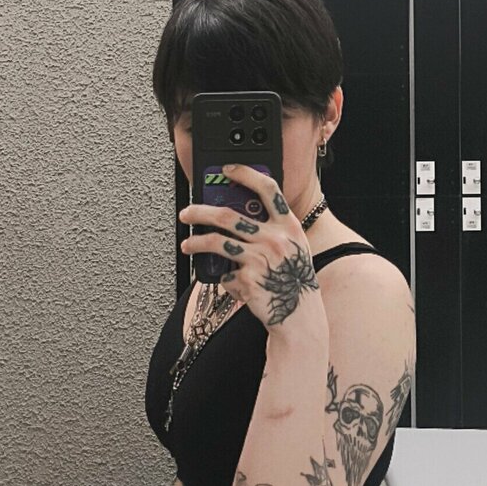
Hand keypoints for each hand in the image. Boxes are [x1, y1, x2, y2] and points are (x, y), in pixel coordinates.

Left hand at [179, 163, 322, 332]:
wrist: (299, 315)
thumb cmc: (294, 281)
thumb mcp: (294, 247)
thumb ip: (273, 229)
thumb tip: (238, 216)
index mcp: (288, 226)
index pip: (268, 189)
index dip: (246, 174)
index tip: (227, 170)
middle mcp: (274, 240)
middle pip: (228, 216)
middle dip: (200, 212)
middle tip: (187, 213)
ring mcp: (260, 259)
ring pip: (217, 243)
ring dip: (196, 243)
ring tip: (187, 245)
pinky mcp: (247, 280)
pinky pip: (224, 273)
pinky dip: (223, 277)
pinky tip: (229, 280)